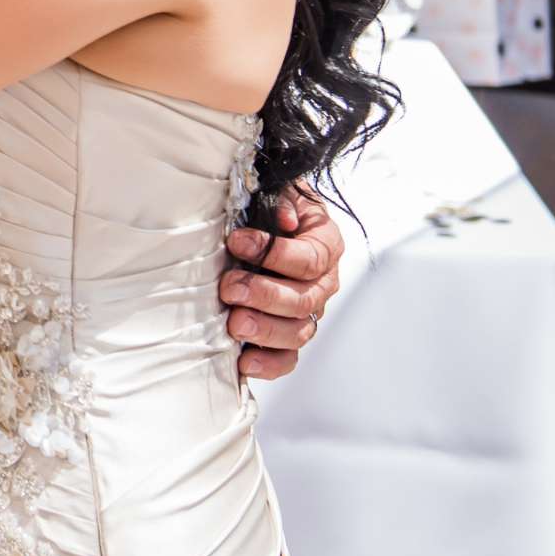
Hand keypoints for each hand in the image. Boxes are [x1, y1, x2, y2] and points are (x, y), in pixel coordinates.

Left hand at [222, 187, 345, 380]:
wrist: (259, 226)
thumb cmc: (268, 208)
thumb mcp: (277, 192)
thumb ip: (283, 199)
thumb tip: (285, 220)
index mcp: (325, 246)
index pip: (311, 258)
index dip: (275, 253)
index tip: (237, 242)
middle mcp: (322, 283)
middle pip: (304, 299)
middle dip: (264, 295)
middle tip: (229, 287)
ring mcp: (307, 312)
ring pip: (298, 331)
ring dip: (265, 330)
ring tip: (234, 323)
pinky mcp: (287, 336)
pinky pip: (287, 358)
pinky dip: (268, 363)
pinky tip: (243, 361)